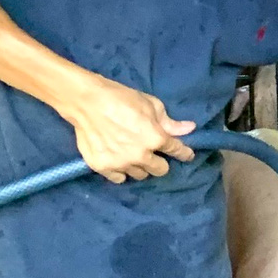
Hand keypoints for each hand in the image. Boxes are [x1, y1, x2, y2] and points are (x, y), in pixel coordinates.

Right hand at [61, 75, 194, 181]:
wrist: (87, 101)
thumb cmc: (121, 98)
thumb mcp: (150, 105)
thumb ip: (170, 122)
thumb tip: (190, 129)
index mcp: (155, 139)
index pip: (176, 151)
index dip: (184, 153)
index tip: (187, 155)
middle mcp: (140, 156)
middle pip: (160, 170)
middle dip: (160, 162)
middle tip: (153, 153)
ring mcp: (121, 163)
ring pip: (139, 175)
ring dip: (140, 167)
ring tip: (133, 155)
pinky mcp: (103, 167)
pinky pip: (119, 179)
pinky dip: (121, 172)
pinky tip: (119, 161)